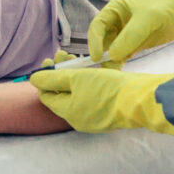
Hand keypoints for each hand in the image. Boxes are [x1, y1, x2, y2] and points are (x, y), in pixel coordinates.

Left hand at [30, 66, 173, 134]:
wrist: (140, 99)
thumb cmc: (107, 88)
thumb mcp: (75, 78)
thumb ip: (52, 79)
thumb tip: (33, 79)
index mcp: (67, 112)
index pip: (46, 96)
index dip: (45, 78)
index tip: (49, 60)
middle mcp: (78, 119)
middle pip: (61, 95)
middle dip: (59, 74)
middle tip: (62, 55)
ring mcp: (94, 118)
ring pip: (77, 95)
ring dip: (74, 77)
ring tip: (77, 60)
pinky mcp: (108, 113)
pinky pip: (91, 98)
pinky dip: (88, 85)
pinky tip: (92, 71)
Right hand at [88, 0, 173, 64]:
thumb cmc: (167, 6)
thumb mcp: (147, 19)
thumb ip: (129, 37)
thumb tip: (112, 56)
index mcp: (115, 8)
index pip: (97, 27)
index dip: (94, 42)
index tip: (97, 57)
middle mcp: (117, 21)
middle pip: (102, 40)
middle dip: (101, 54)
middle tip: (104, 70)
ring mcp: (126, 34)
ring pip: (111, 50)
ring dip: (110, 61)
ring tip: (112, 74)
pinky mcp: (136, 44)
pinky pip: (122, 55)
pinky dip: (119, 63)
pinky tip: (119, 72)